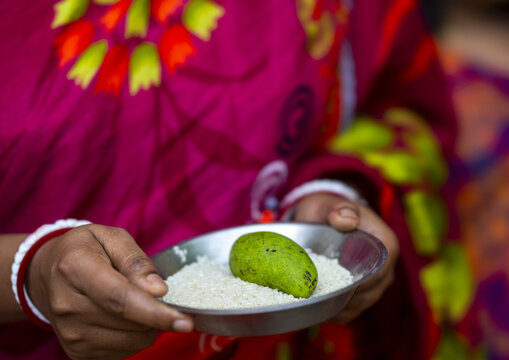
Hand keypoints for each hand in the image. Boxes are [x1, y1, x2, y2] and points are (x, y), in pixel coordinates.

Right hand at [26, 224, 192, 359]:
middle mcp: (68, 305)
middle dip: (156, 312)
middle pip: (129, 322)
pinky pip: (123, 352)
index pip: (119, 298)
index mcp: (76, 268)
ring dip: (145, 325)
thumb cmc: (85, 249)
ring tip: (130, 301)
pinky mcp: (76, 352)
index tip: (185, 321)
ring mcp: (70, 333)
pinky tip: (121, 316)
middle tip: (152, 292)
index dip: (155, 313)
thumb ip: (136, 260)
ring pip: (131, 341)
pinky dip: (133, 335)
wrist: (46, 273)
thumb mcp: (111, 237)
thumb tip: (157, 290)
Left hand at [293, 193, 398, 322]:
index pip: (380, 271)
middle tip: (317, 300)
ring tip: (312, 305)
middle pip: (369, 293)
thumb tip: (346, 220)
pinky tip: (313, 308)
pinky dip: (332, 311)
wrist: (322, 219)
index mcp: (385, 244)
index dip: (363, 283)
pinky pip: (348, 311)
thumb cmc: (328, 209)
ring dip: (336, 308)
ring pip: (358, 305)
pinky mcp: (358, 294)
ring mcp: (372, 284)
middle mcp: (384, 267)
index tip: (340, 289)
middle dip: (344, 299)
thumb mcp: (330, 204)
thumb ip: (339, 209)